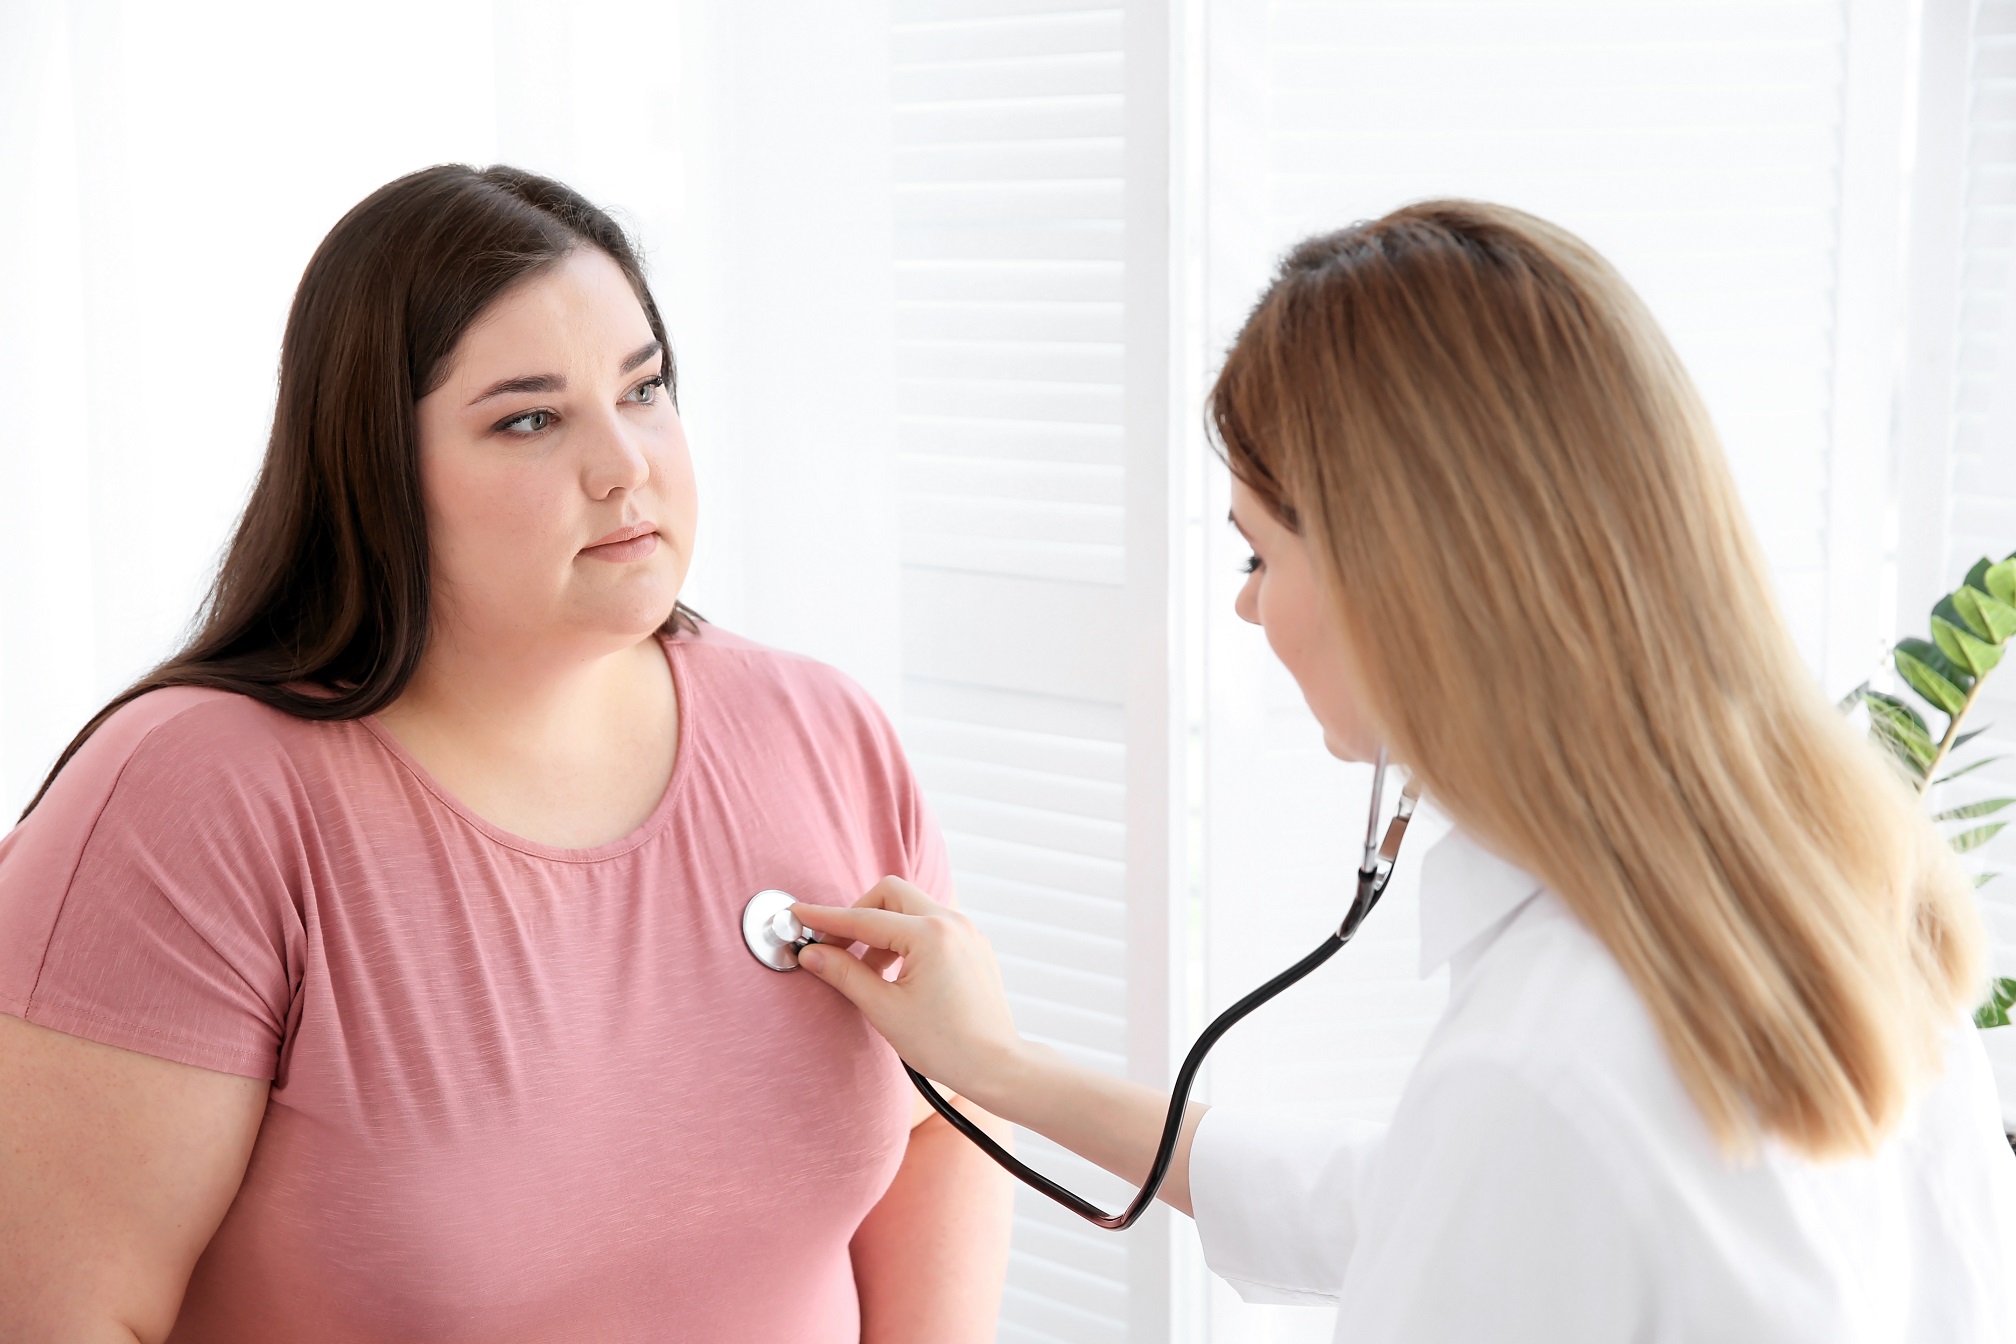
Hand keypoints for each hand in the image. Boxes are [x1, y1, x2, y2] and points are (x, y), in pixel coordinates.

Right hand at [793, 879, 1024, 1107]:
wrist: (996, 1066)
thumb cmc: (945, 1044)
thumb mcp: (885, 1010)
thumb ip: (845, 974)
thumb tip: (812, 954)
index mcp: (930, 935)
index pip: (864, 919)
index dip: (826, 919)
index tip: (799, 915)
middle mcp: (952, 923)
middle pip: (891, 894)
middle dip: (859, 915)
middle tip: (836, 947)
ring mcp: (967, 932)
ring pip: (912, 909)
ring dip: (883, 931)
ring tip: (868, 973)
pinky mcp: (973, 945)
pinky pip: (931, 925)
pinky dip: (907, 940)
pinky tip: (896, 975)